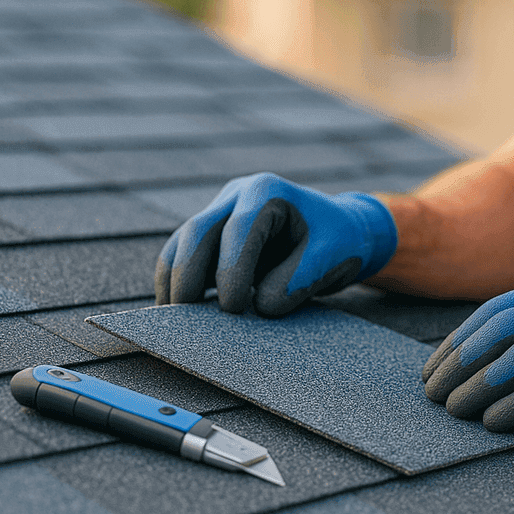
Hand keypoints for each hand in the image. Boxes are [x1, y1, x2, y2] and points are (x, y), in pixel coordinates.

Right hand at [155, 172, 396, 316]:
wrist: (341, 231)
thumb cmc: (338, 241)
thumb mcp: (328, 258)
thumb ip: (295, 280)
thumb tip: (259, 306)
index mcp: (268, 192)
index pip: (239, 230)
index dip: (231, 269)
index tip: (233, 308)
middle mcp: (238, 196)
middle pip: (198, 231)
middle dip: (187, 275)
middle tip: (185, 319)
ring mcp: (222, 212)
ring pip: (183, 243)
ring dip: (173, 280)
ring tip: (172, 321)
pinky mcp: (214, 235)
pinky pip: (185, 256)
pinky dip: (178, 282)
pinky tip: (179, 313)